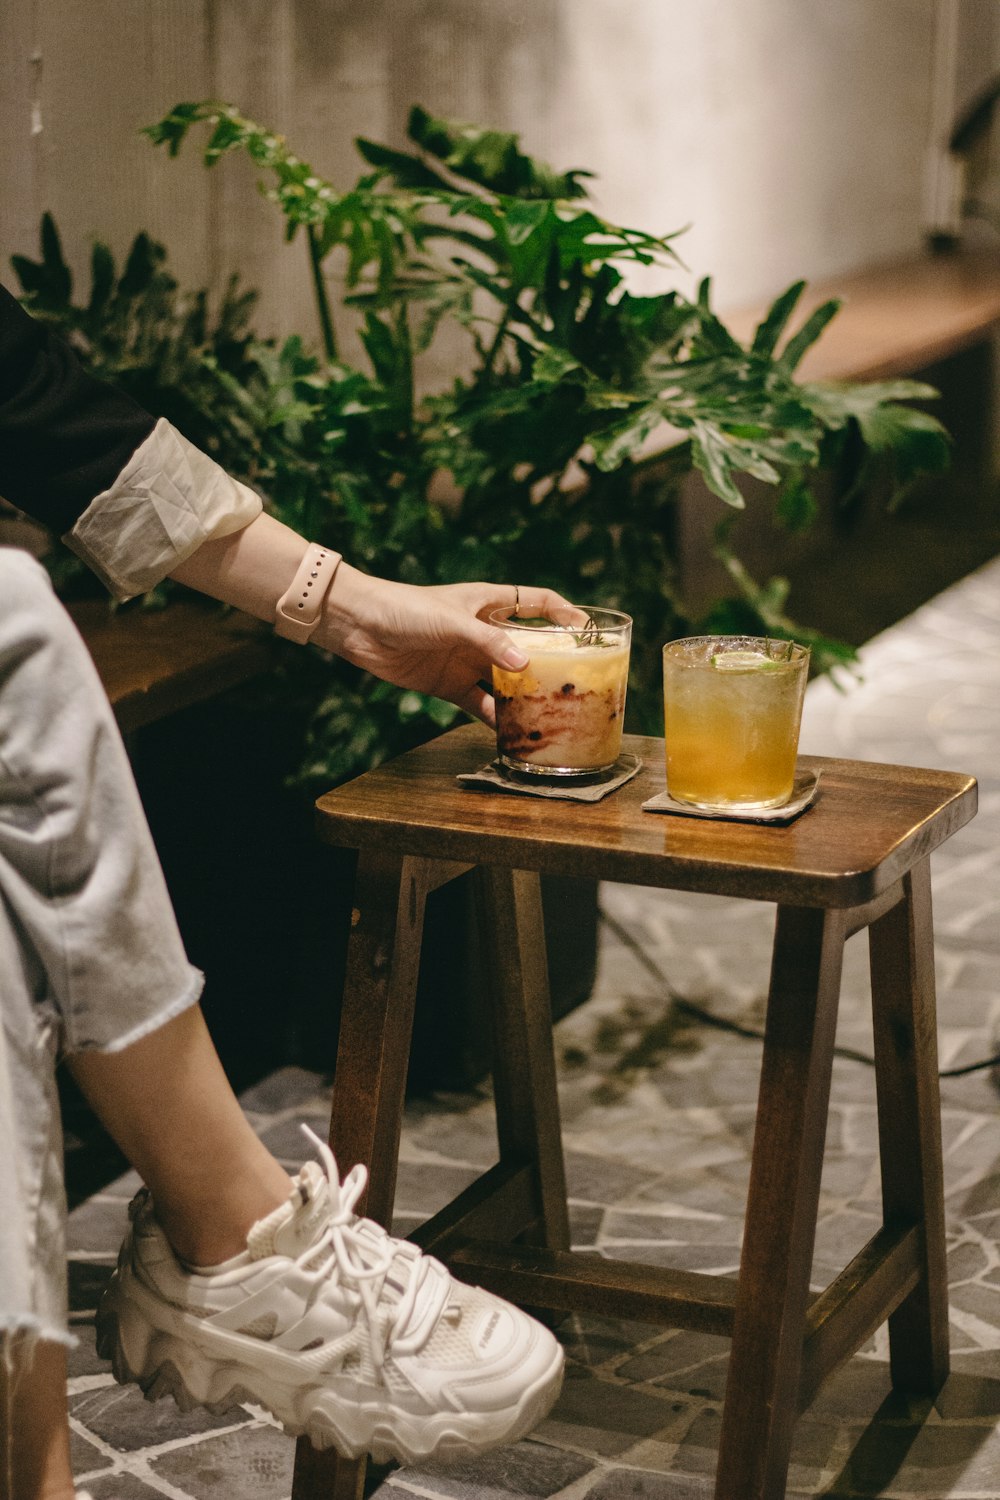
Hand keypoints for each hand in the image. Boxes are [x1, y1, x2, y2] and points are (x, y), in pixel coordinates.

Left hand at [315, 566, 572, 724]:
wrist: (358, 626)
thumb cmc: (405, 608)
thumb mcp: (453, 621)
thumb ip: (490, 643)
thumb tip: (527, 664)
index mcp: (488, 603)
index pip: (537, 602)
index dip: (564, 612)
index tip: (588, 631)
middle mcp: (482, 632)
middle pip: (528, 647)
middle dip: (551, 664)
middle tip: (577, 683)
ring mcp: (467, 660)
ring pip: (506, 680)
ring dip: (525, 697)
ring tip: (550, 714)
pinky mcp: (449, 685)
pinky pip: (480, 704)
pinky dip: (496, 718)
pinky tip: (513, 733)